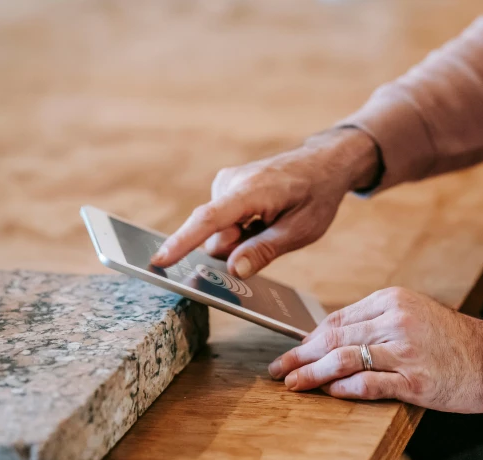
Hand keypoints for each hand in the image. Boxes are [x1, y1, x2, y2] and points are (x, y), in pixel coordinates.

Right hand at [150, 127, 379, 277]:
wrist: (324, 164)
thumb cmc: (316, 196)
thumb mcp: (300, 230)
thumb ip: (264, 250)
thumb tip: (234, 271)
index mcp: (250, 191)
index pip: (209, 220)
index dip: (182, 243)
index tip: (159, 261)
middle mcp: (230, 182)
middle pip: (216, 236)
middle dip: (237, 248)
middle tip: (271, 237)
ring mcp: (226, 183)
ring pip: (220, 232)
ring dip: (243, 238)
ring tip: (273, 222)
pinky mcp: (226, 187)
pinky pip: (224, 222)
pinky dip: (242, 228)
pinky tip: (265, 218)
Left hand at [268, 287, 482, 412]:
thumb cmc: (452, 340)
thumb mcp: (413, 315)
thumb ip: (376, 322)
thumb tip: (331, 339)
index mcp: (392, 300)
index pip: (337, 319)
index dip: (308, 338)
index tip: (290, 351)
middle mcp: (396, 319)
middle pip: (335, 338)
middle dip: (301, 355)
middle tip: (278, 368)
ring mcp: (405, 350)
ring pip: (345, 359)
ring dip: (313, 373)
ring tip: (293, 383)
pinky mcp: (415, 380)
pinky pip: (369, 383)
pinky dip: (345, 388)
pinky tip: (330, 392)